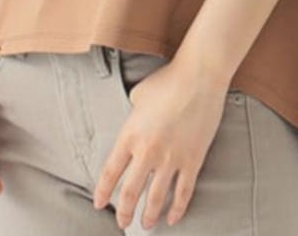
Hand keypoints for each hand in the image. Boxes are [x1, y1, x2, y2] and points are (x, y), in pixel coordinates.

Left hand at [92, 56, 229, 228]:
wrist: (199, 77)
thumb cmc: (168, 80)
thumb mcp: (139, 95)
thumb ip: (133, 113)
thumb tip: (135, 120)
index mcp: (130, 135)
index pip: (111, 171)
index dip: (103, 191)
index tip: (99, 203)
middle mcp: (147, 151)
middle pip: (130, 191)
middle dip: (124, 212)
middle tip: (122, 223)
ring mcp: (171, 159)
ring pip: (156, 198)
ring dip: (149, 215)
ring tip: (146, 224)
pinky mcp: (192, 160)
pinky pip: (183, 192)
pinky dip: (178, 208)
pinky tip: (173, 218)